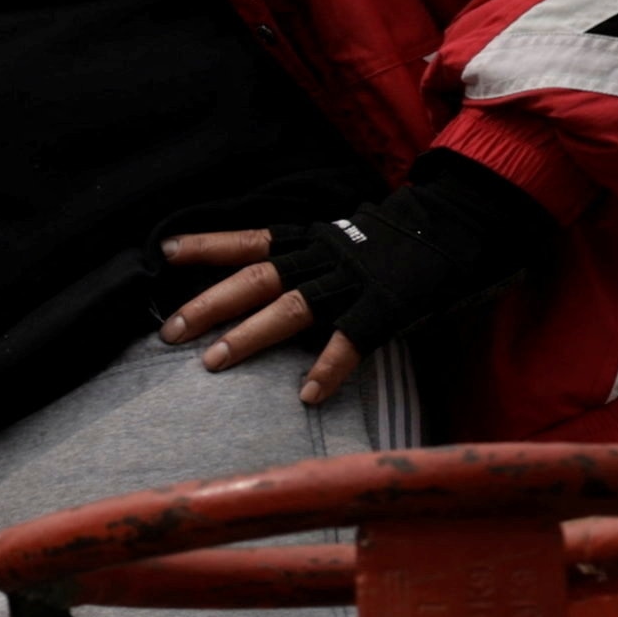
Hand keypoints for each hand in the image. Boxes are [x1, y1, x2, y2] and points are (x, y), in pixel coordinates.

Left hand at [157, 230, 370, 405]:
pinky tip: (308, 394)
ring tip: (212, 362)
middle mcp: (322, 259)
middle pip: (255, 279)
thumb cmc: (388, 242)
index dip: (206, 246)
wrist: (454, 223)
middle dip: (210, 305)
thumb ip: (301, 259)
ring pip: (291, 308)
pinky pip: (351, 340)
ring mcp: (351, 283)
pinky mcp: (383, 306)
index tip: (163, 253)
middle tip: (171, 332)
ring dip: (249, 335)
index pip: (248, 242)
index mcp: (309, 242)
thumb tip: (252, 285)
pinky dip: (330, 367)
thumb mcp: (337, 240)